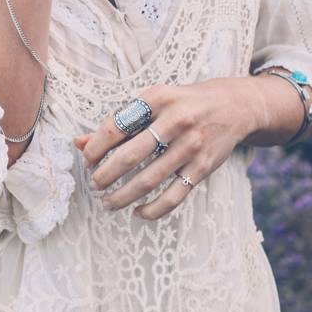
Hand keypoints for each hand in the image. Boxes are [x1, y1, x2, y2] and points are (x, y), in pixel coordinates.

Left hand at [72, 78, 257, 220]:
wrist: (234, 106)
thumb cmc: (182, 104)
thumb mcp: (152, 102)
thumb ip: (118, 122)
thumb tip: (77, 142)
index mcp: (157, 99)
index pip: (116, 127)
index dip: (95, 148)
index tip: (87, 161)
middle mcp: (175, 120)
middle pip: (130, 156)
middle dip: (106, 175)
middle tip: (94, 185)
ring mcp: (191, 145)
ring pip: (150, 180)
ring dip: (123, 196)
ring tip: (108, 203)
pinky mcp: (203, 167)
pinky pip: (174, 196)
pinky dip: (153, 209)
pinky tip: (138, 212)